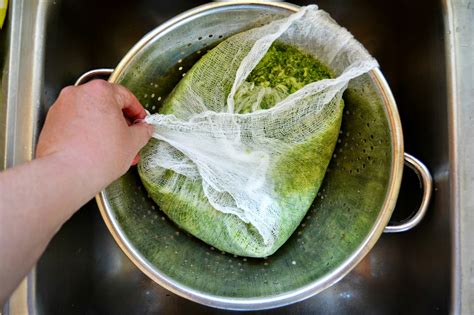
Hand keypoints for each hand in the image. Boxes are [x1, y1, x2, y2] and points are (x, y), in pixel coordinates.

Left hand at [36, 80, 152, 188]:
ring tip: (114, 150)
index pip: (126, 96)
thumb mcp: (133, 142)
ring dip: (104, 130)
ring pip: (90, 115)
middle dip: (120, 124)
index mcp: (100, 91)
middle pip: (106, 105)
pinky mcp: (51, 124)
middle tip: (129, 138)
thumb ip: (143, 131)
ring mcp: (61, 108)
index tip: (141, 123)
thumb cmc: (98, 156)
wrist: (66, 175)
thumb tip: (143, 129)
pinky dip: (87, 135)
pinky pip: (76, 125)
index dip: (138, 112)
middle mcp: (78, 94)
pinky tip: (96, 152)